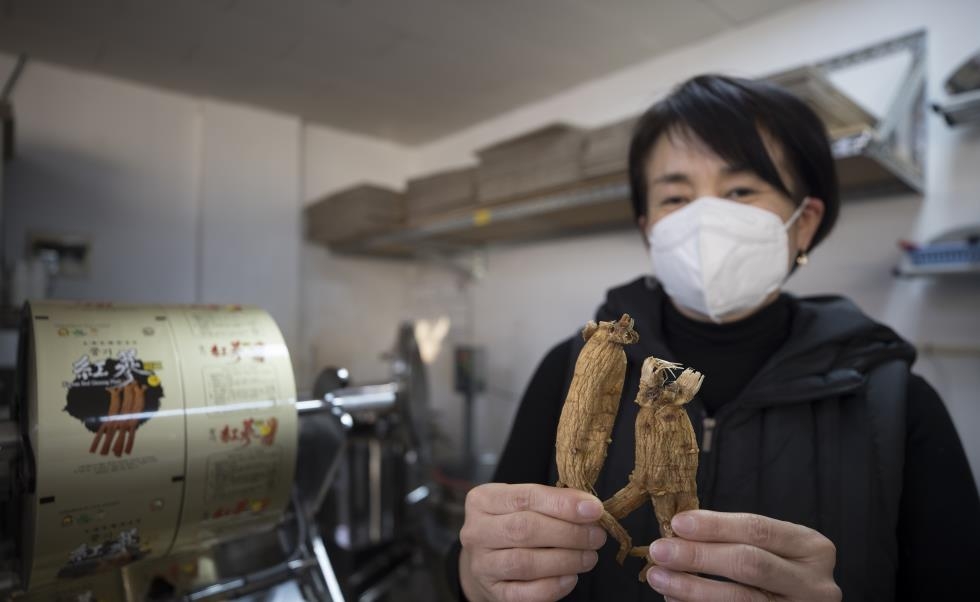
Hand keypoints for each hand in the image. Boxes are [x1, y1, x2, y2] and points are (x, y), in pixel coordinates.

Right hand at [459, 483, 606, 601]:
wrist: (487, 559)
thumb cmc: (512, 523)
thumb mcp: (523, 503)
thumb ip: (551, 502)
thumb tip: (589, 507)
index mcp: (483, 500)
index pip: (525, 497)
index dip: (562, 504)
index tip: (593, 509)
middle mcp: (476, 531)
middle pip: (524, 529)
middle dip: (568, 533)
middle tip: (596, 536)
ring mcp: (482, 564)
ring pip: (525, 562)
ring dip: (565, 559)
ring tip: (589, 557)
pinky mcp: (493, 592)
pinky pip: (525, 594)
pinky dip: (553, 586)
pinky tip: (571, 577)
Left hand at [644, 510, 840, 600]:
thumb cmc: (779, 570)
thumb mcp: (772, 548)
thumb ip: (734, 537)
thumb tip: (678, 532)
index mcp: (812, 548)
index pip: (758, 529)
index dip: (715, 526)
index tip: (677, 524)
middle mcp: (815, 584)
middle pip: (749, 564)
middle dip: (699, 556)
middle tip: (660, 551)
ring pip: (740, 600)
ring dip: (691, 588)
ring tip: (659, 577)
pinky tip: (675, 601)